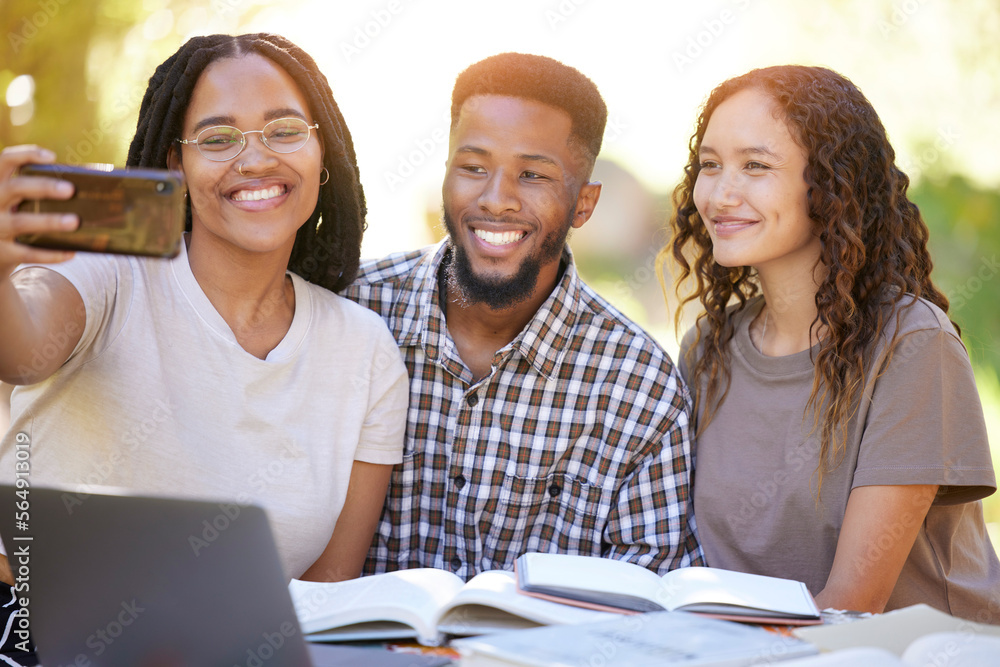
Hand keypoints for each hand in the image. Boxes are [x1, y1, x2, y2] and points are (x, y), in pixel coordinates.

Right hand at [0, 145, 77, 277]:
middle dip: (43, 187)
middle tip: (70, 190)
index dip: (26, 155)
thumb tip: (82, 191)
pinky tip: (71, 251)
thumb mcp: (15, 201)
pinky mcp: (2, 252)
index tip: (52, 157)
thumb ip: (34, 193)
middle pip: (14, 188)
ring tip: (75, 221)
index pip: (5, 159)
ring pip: (21, 222)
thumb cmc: (13, 219)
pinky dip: (51, 253)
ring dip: (50, 221)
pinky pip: (28, 253)